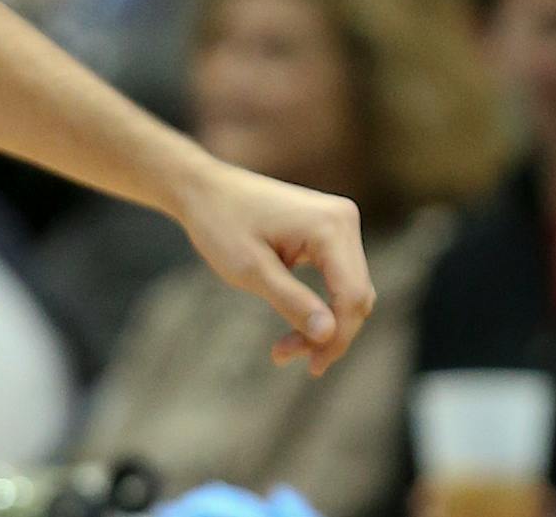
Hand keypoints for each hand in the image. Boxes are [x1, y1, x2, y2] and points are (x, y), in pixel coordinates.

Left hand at [176, 157, 374, 375]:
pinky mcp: (327, 231)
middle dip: (326, 333)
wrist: (201, 188)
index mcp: (330, 226)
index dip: (338, 337)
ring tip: (284, 349)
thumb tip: (329, 335)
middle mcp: (343, 220)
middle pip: (355, 296)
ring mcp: (337, 223)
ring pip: (347, 291)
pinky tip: (295, 328)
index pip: (352, 296)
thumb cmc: (219, 222)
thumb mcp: (250, 269)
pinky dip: (317, 305)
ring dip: (321, 323)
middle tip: (285, 356)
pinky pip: (335, 278)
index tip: (312, 367)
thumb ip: (292, 302)